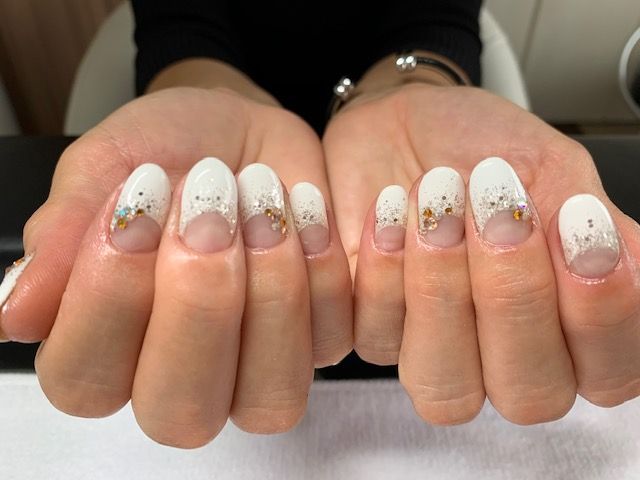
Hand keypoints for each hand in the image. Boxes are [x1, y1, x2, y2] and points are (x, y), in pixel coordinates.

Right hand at [0, 87, 351, 446]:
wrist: (239, 130)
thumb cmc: (166, 151)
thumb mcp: (105, 168)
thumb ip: (64, 235)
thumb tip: (15, 313)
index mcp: (107, 347)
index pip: (86, 380)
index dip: (108, 301)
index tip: (133, 207)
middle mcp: (180, 377)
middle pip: (180, 409)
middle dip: (197, 303)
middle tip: (204, 206)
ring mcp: (254, 371)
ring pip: (268, 394)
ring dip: (270, 289)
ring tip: (260, 199)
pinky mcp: (318, 342)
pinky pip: (330, 339)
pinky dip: (321, 266)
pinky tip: (303, 205)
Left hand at [324, 80, 639, 424]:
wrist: (400, 119)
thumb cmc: (477, 148)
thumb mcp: (550, 171)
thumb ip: (592, 228)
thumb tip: (624, 266)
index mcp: (563, 326)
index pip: (607, 374)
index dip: (600, 317)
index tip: (581, 231)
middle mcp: (500, 353)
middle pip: (527, 395)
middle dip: (515, 299)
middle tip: (500, 212)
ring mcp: (432, 350)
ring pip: (444, 387)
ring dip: (442, 292)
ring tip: (439, 209)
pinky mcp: (369, 330)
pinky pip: (374, 339)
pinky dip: (383, 271)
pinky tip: (388, 211)